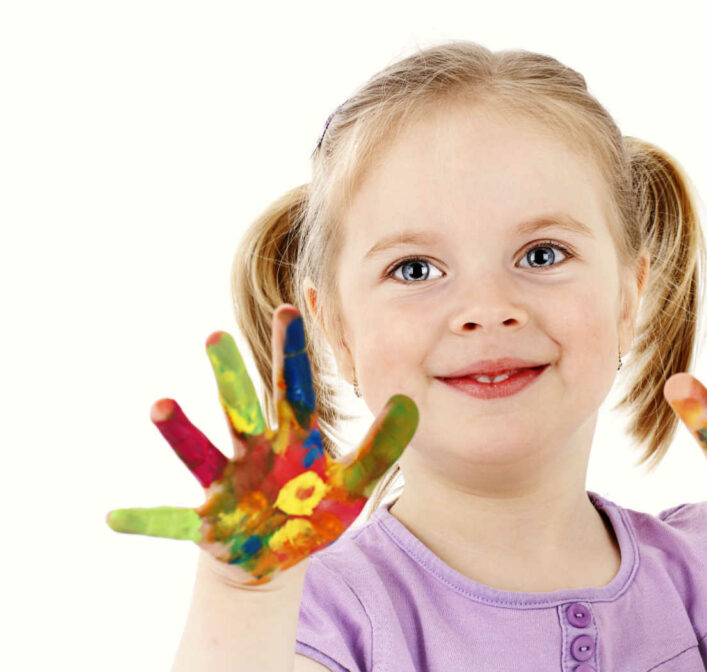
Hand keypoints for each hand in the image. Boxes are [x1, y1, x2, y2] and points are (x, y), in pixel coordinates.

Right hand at [107, 305, 416, 583]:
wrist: (277, 552)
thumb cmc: (313, 507)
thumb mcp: (355, 482)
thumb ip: (382, 447)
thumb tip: (410, 403)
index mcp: (293, 437)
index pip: (296, 387)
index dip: (294, 351)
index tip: (291, 307)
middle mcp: (254, 450)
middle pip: (241, 406)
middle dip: (230, 374)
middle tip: (215, 336)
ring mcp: (227, 483)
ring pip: (201, 451)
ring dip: (180, 430)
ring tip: (160, 405)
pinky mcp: (207, 522)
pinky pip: (171, 521)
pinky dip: (145, 520)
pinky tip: (113, 518)